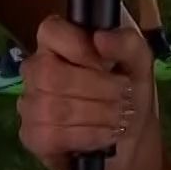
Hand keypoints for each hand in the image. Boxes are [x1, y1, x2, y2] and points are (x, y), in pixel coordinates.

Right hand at [17, 15, 158, 169]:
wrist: (130, 138)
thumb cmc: (128, 92)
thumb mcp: (139, 63)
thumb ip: (126, 43)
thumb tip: (100, 38)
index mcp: (57, 42)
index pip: (51, 31)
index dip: (81, 48)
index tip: (107, 64)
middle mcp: (36, 69)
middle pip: (51, 74)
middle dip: (97, 88)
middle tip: (124, 97)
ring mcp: (30, 103)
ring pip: (52, 107)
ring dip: (97, 114)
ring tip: (119, 118)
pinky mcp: (32, 136)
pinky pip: (51, 135)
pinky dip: (86, 136)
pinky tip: (104, 135)